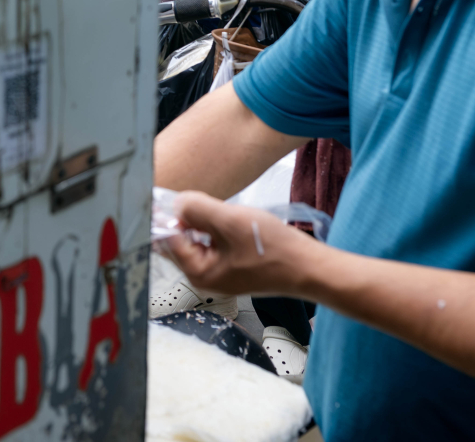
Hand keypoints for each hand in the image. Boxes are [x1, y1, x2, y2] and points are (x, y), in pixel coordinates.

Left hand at [162, 190, 321, 299]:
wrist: (307, 266)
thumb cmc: (273, 248)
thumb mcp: (230, 221)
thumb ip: (196, 210)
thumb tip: (175, 204)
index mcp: (197, 272)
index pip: (167, 238)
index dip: (171, 215)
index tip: (180, 197)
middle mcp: (203, 277)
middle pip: (181, 239)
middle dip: (191, 219)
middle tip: (214, 208)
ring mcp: (218, 273)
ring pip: (198, 238)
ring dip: (207, 222)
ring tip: (230, 217)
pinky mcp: (231, 267)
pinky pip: (214, 243)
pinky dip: (219, 229)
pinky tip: (236, 223)